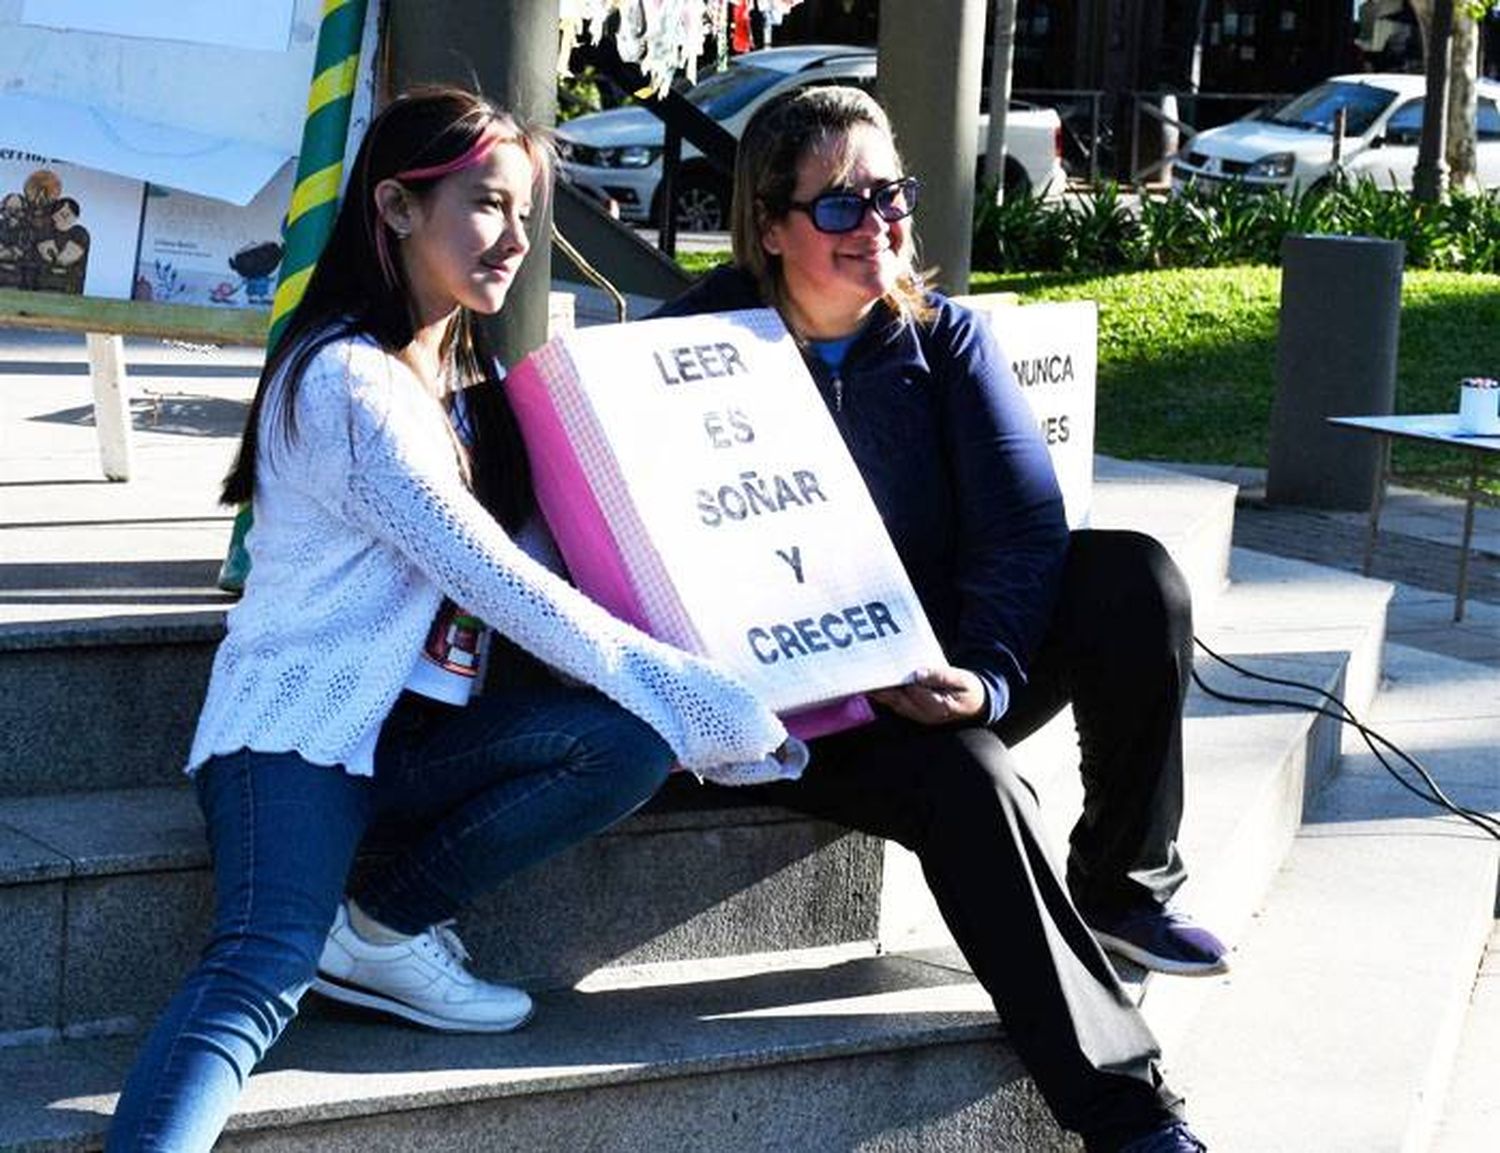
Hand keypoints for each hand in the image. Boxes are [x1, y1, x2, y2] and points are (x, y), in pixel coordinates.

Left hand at [870, 665, 986, 725]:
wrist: (976, 704)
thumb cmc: (970, 689)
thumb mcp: (962, 679)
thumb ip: (942, 675)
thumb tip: (919, 673)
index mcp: (938, 706)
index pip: (913, 691)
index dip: (899, 679)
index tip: (886, 666)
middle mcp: (925, 714)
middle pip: (898, 700)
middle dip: (882, 688)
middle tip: (867, 673)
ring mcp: (919, 715)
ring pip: (894, 703)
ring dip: (880, 692)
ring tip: (866, 677)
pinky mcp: (915, 712)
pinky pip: (897, 704)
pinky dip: (886, 695)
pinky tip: (877, 685)